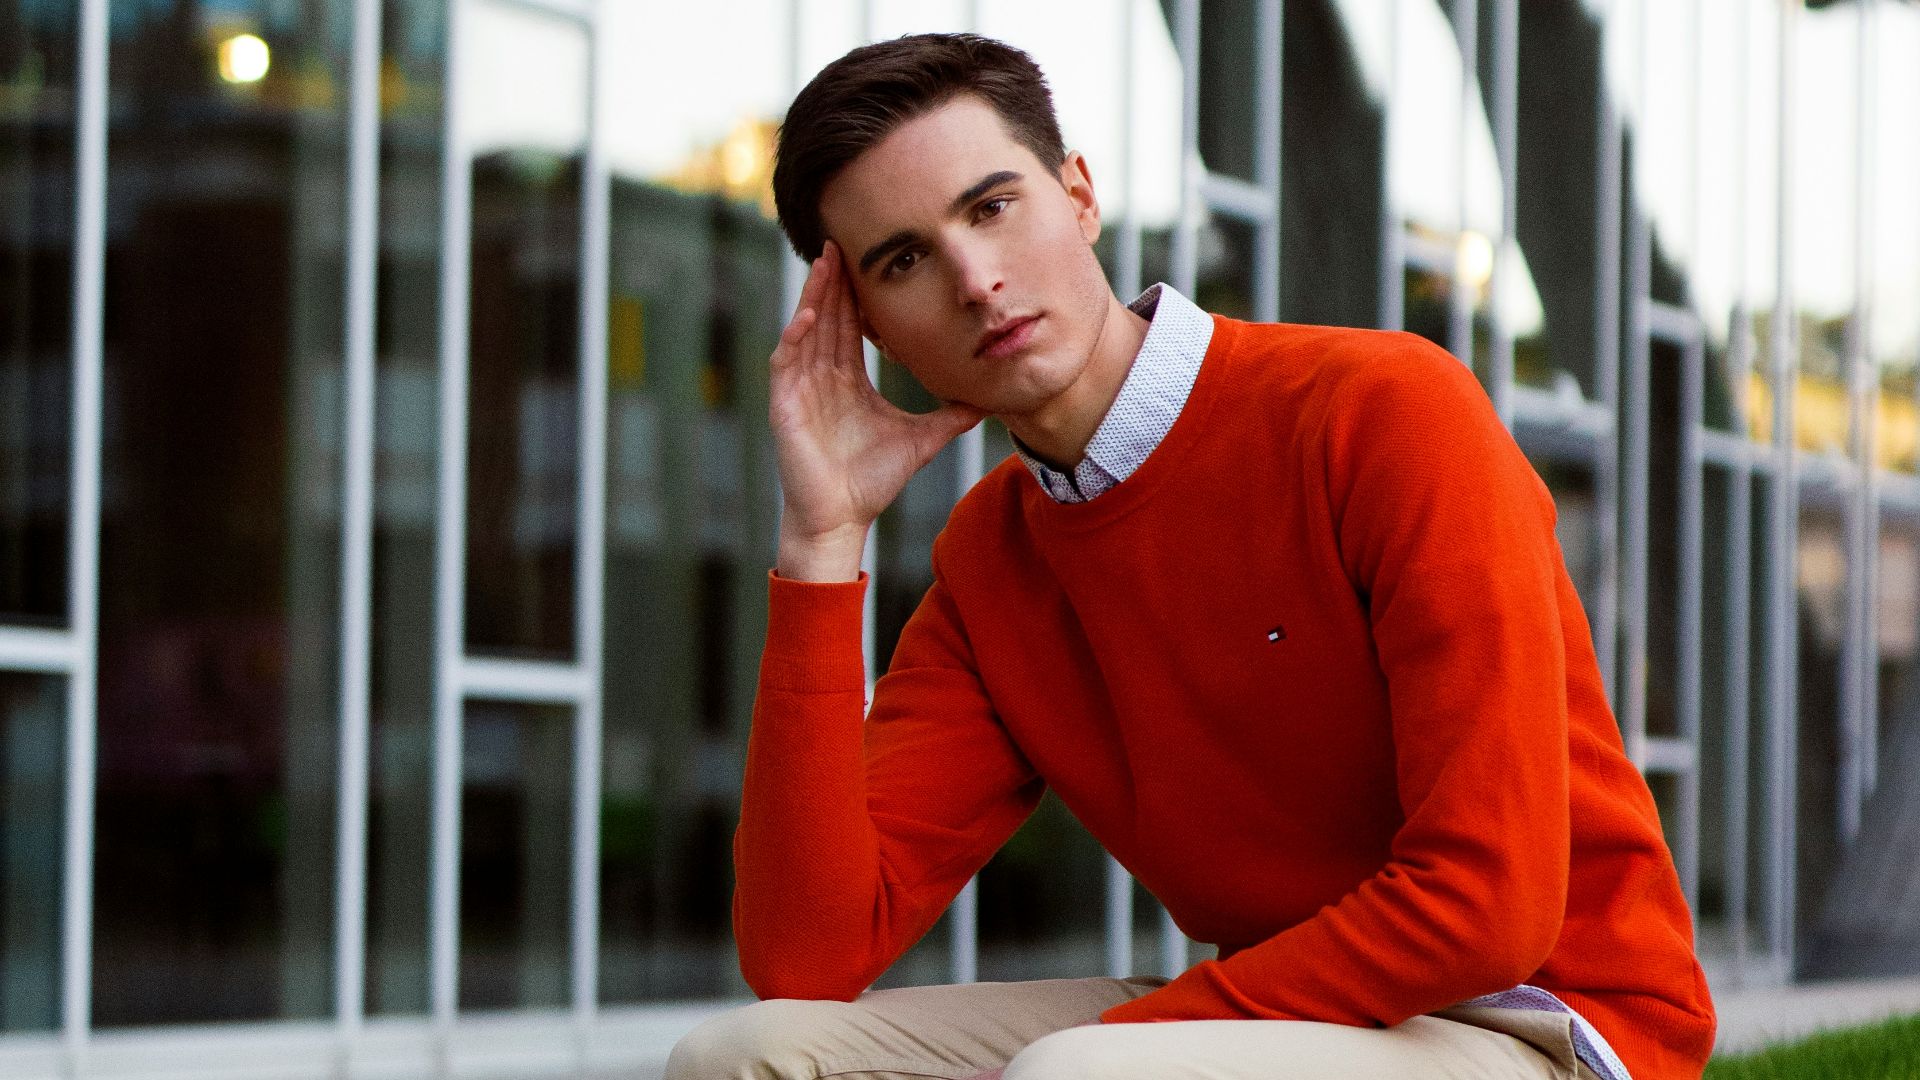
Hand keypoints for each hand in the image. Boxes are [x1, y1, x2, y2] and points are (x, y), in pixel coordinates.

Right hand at [769, 241, 984, 580]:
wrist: (842, 518)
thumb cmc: (872, 483)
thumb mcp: (922, 441)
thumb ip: (951, 417)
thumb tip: (987, 401)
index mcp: (847, 382)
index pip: (851, 328)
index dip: (857, 296)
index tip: (868, 262)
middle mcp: (821, 379)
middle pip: (828, 319)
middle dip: (833, 282)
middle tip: (840, 241)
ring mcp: (800, 389)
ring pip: (806, 331)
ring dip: (814, 297)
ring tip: (823, 262)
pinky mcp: (784, 405)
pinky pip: (787, 361)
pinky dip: (796, 336)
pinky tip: (810, 313)